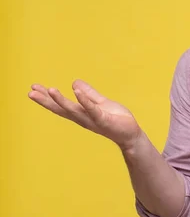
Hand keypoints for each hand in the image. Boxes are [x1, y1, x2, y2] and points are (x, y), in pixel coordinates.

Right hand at [28, 79, 142, 151]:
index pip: (61, 106)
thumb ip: (89, 94)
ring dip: (61, 100)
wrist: (131, 134)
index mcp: (82, 114)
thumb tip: (74, 82)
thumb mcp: (101, 103)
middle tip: (30, 92)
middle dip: (46, 101)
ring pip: (74, 110)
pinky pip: (92, 109)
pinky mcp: (104, 120)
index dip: (47, 98)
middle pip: (61, 109)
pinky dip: (84, 101)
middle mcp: (83, 118)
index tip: (33, 88)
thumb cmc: (117, 120)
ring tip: (49, 90)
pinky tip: (75, 90)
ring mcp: (93, 120)